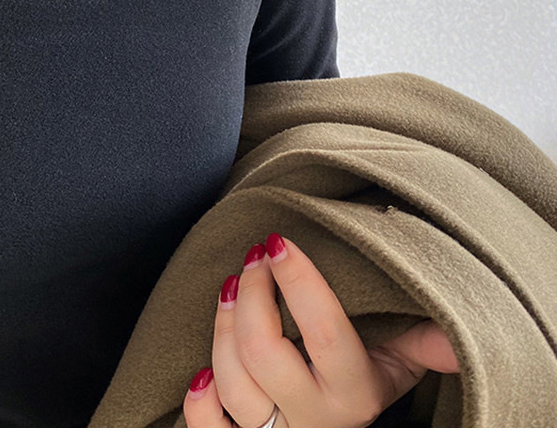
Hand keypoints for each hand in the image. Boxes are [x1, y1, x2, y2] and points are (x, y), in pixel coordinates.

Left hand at [184, 233, 459, 426]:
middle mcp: (315, 419)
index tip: (278, 241)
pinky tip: (201, 370)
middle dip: (252, 294)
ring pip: (233, 383)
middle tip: (252, 257)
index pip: (325, 332)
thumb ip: (426, 342)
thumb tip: (456, 335)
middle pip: (265, 353)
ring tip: (230, 287)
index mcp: (355, 392)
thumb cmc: (367, 377)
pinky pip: (208, 431)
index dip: (298, 283)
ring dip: (222, 327)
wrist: (338, 428)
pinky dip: (199, 402)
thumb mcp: (402, 359)